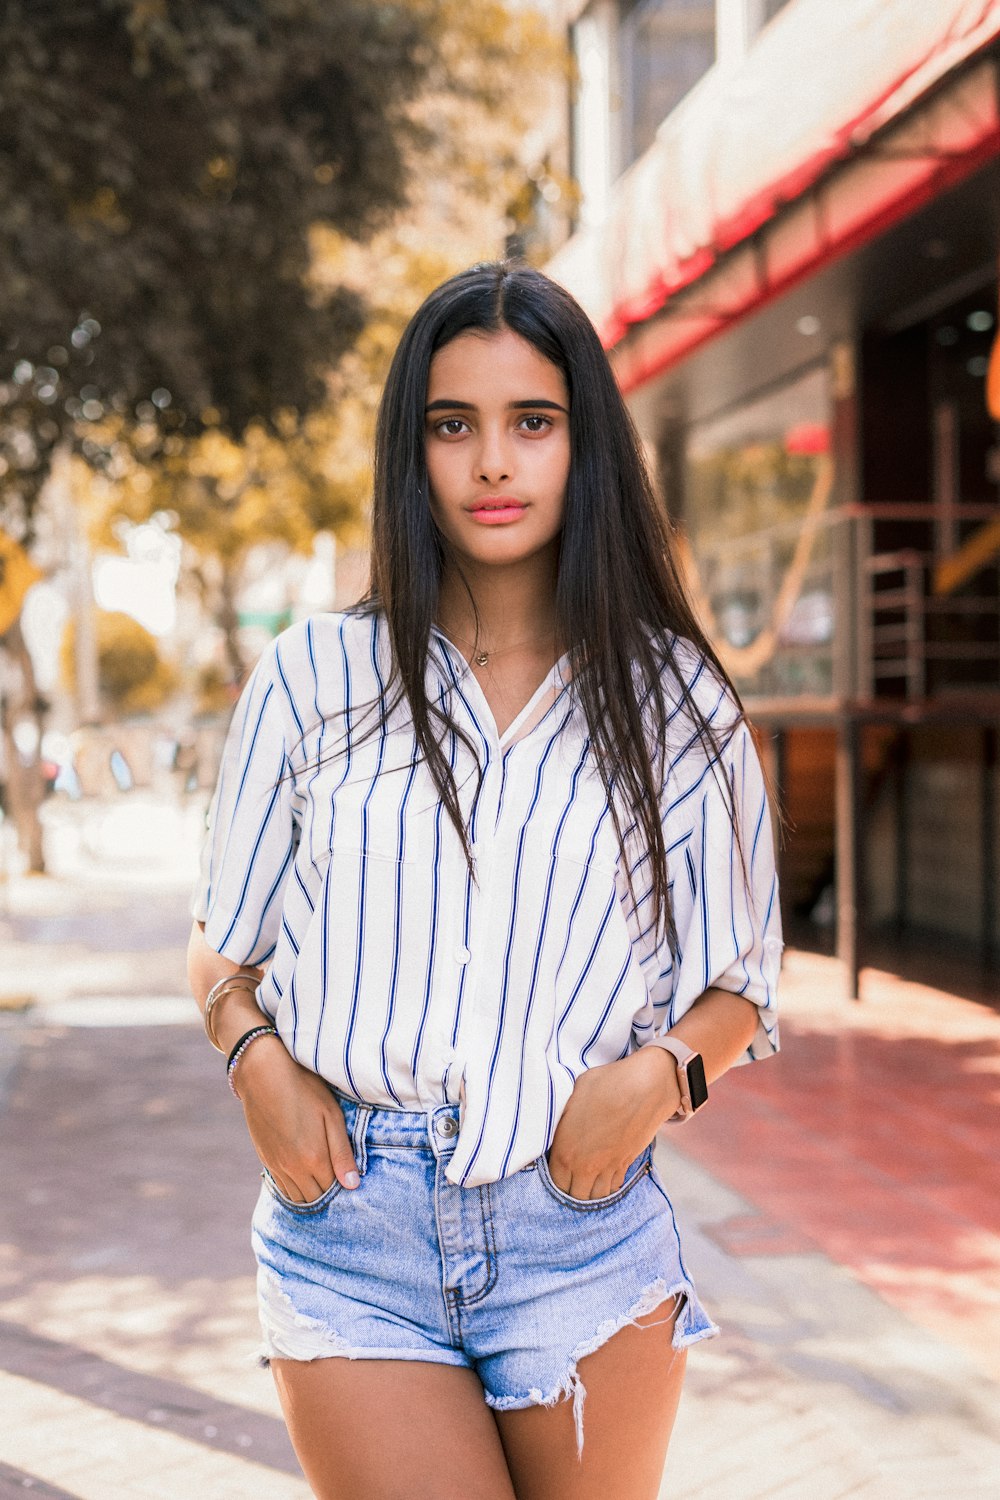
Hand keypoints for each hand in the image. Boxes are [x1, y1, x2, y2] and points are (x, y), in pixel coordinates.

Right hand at [234, 1038, 360, 1202]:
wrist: (263, 1075)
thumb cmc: (304, 1089)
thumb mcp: (331, 1115)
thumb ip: (342, 1152)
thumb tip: (353, 1185)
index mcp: (314, 1158)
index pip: (334, 1190)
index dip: (344, 1187)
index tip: (351, 1178)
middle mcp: (294, 1168)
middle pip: (316, 1198)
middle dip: (329, 1193)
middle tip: (339, 1178)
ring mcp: (277, 1166)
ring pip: (298, 1197)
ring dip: (312, 1193)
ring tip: (323, 1177)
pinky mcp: (266, 1160)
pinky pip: (283, 1188)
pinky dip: (295, 1188)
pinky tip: (304, 1174)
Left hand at [546, 1048, 680, 1200]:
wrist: (646, 1087)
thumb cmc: (607, 1084)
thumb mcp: (573, 1095)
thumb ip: (562, 1118)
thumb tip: (559, 1123)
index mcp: (566, 1151)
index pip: (555, 1181)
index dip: (554, 1176)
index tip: (556, 1165)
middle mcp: (586, 1166)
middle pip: (575, 1196)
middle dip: (571, 1188)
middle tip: (570, 1174)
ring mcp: (608, 1167)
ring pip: (596, 1196)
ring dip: (589, 1191)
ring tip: (586, 1178)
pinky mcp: (626, 1163)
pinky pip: (614, 1186)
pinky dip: (608, 1185)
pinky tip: (604, 1174)